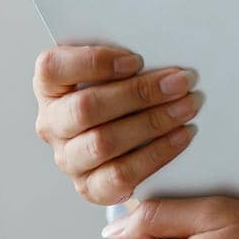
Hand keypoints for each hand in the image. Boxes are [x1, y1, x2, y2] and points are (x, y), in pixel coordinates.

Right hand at [32, 42, 204, 204]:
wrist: (127, 139)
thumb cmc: (121, 90)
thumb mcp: (116, 69)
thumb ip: (126, 59)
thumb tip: (163, 51)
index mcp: (50, 86)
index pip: (53, 68)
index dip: (94, 62)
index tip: (137, 60)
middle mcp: (52, 123)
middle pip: (86, 107)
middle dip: (139, 93)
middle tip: (181, 82)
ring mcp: (69, 158)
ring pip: (103, 142)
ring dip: (153, 122)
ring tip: (188, 106)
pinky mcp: (91, 187)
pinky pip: (121, 175)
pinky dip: (157, 154)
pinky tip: (182, 135)